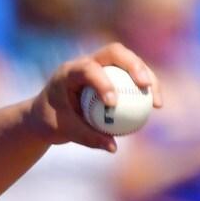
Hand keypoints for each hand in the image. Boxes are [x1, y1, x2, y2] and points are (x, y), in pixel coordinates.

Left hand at [27, 42, 161, 152]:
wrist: (42, 115)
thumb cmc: (49, 121)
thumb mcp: (63, 130)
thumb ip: (87, 137)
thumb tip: (114, 147)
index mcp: (68, 72)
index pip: (87, 68)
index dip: (103, 81)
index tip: (113, 103)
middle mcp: (85, 63)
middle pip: (115, 52)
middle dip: (134, 66)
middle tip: (146, 87)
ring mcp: (100, 66)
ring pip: (129, 61)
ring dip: (147, 76)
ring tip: (157, 102)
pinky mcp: (111, 74)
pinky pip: (132, 76)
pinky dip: (144, 88)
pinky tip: (156, 106)